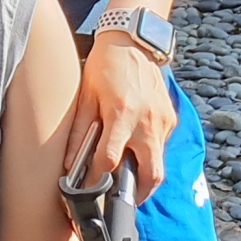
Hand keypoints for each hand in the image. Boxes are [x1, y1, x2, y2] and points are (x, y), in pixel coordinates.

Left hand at [61, 36, 175, 204]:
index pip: (110, 160)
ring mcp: (163, 121)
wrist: (133, 40)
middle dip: (137, 194)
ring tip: (127, 178)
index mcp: (122, 114)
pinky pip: (162, 146)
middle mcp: (147, 121)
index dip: (98, 178)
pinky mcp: (171, 118)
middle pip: (149, 175)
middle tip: (123, 199)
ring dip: (144, 175)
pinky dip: (150, 154)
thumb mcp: (86, 94)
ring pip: (159, 164)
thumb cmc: (106, 64)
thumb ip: (80, 130)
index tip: (89, 188)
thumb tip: (70, 161)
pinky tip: (135, 148)